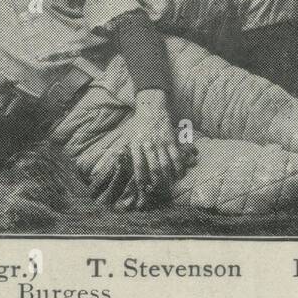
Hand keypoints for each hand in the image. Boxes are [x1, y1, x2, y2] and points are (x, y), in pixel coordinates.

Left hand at [90, 93, 189, 208]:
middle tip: (157, 191)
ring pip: (165, 164)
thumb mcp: (128, 137)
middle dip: (156, 182)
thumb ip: (124, 150)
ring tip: (168, 186)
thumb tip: (116, 164)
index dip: (141, 180)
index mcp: (135, 145)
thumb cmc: (138, 124)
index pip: (138, 166)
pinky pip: (176, 156)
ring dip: (168, 178)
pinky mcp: (171, 139)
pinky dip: (179, 167)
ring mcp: (160, 142)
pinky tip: (180, 175)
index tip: (142, 190)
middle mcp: (148, 145)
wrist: (151, 107)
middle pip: (153, 168)